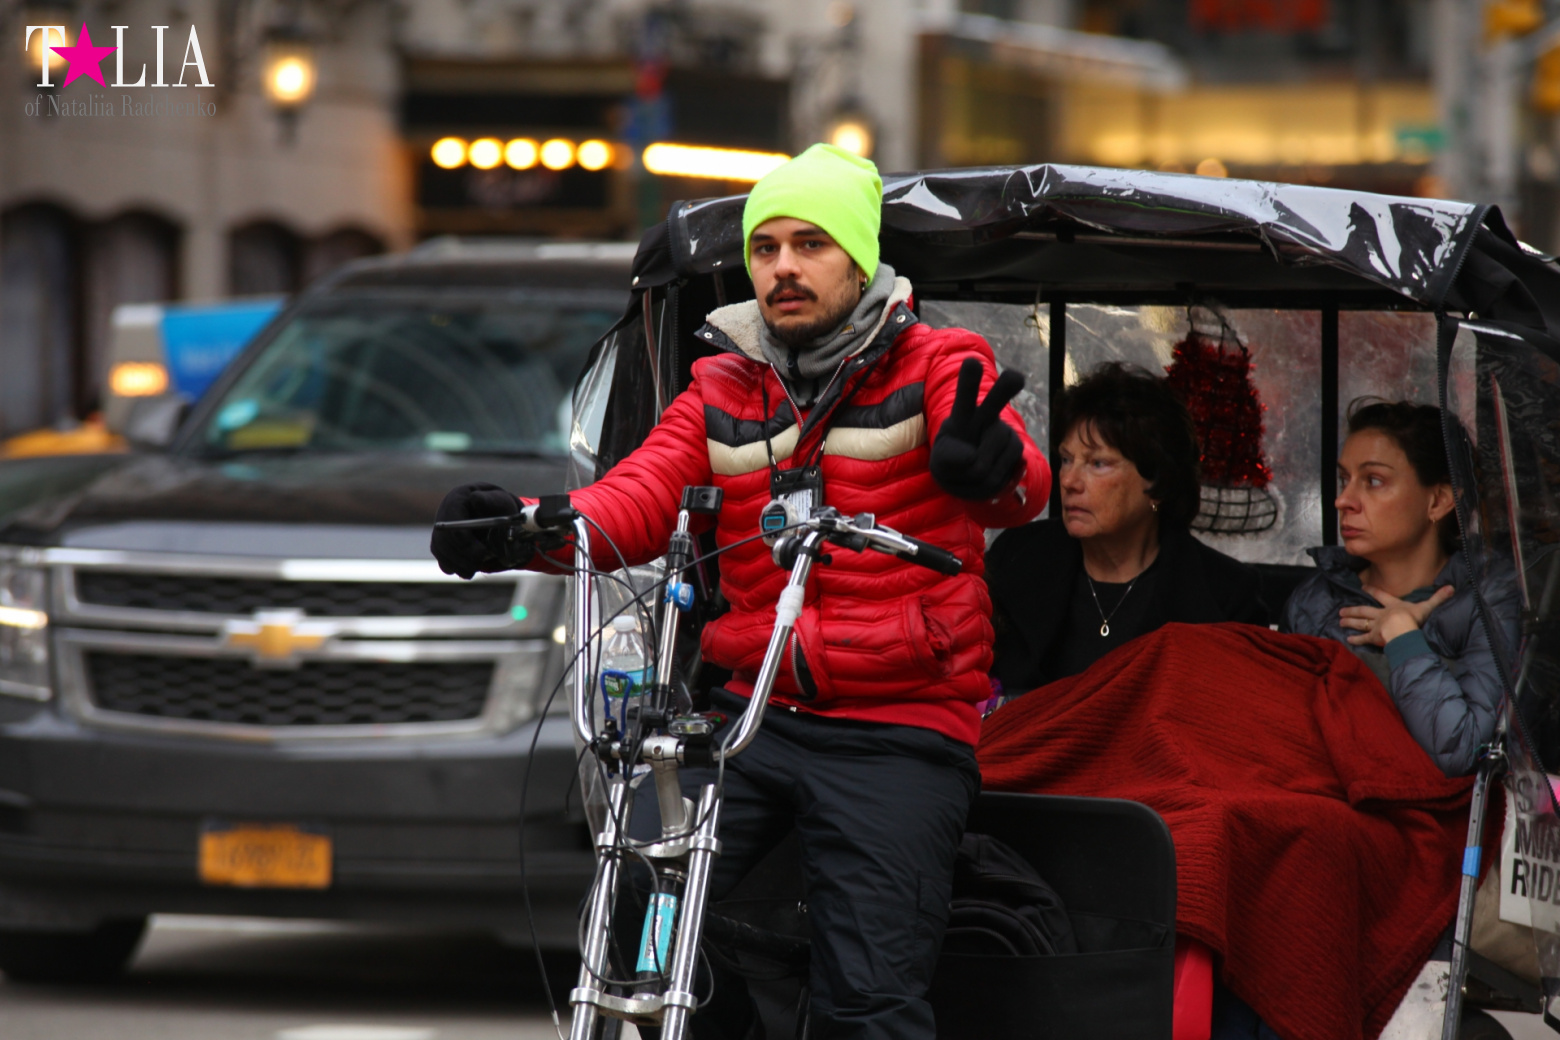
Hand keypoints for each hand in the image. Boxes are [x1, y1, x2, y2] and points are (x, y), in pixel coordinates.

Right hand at [430, 482, 527, 578]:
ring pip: (441, 551)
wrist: (495, 514)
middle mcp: (444, 514)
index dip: (465, 540)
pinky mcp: (441, 544)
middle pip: (444, 538)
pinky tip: (467, 571)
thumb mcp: (499, 500)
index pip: (453, 522)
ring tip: (473, 571)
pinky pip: (442, 559)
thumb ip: (490, 500)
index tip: (482, 553)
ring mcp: (440, 529)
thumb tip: (475, 499)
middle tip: (478, 565)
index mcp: (456, 499)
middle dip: (461, 555)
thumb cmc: (498, 506)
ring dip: (457, 564)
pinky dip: (454, 567)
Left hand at [930, 359, 1025, 499]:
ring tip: (971, 471)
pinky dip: (989, 484)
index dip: (969, 380)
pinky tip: (987, 476)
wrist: (970, 475)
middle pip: (996, 400)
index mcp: (963, 414)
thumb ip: (949, 457)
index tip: (971, 363)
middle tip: (1015, 376)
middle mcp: (986, 418)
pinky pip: (1001, 474)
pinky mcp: (1016, 450)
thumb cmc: (950, 460)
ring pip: (988, 460)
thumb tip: (973, 460)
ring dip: (975, 477)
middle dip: (1005, 387)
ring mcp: (1004, 433)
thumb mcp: (940, 459)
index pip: (965, 395)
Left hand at [1339, 584, 1454, 646]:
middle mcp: (1381, 614)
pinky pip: (1363, 638)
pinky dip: (1355, 639)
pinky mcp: (1374, 637)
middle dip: (1353, 610)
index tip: (1362, 587)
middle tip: (1341, 610)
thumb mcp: (1427, 606)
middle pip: (1364, 610)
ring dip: (1350, 622)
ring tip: (1339, 621)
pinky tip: (1347, 639)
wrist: (1403, 629)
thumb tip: (1451, 588)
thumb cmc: (1414, 618)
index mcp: (1393, 605)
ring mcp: (1376, 625)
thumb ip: (1438, 598)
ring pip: (1360, 622)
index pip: (1381, 596)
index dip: (1372, 591)